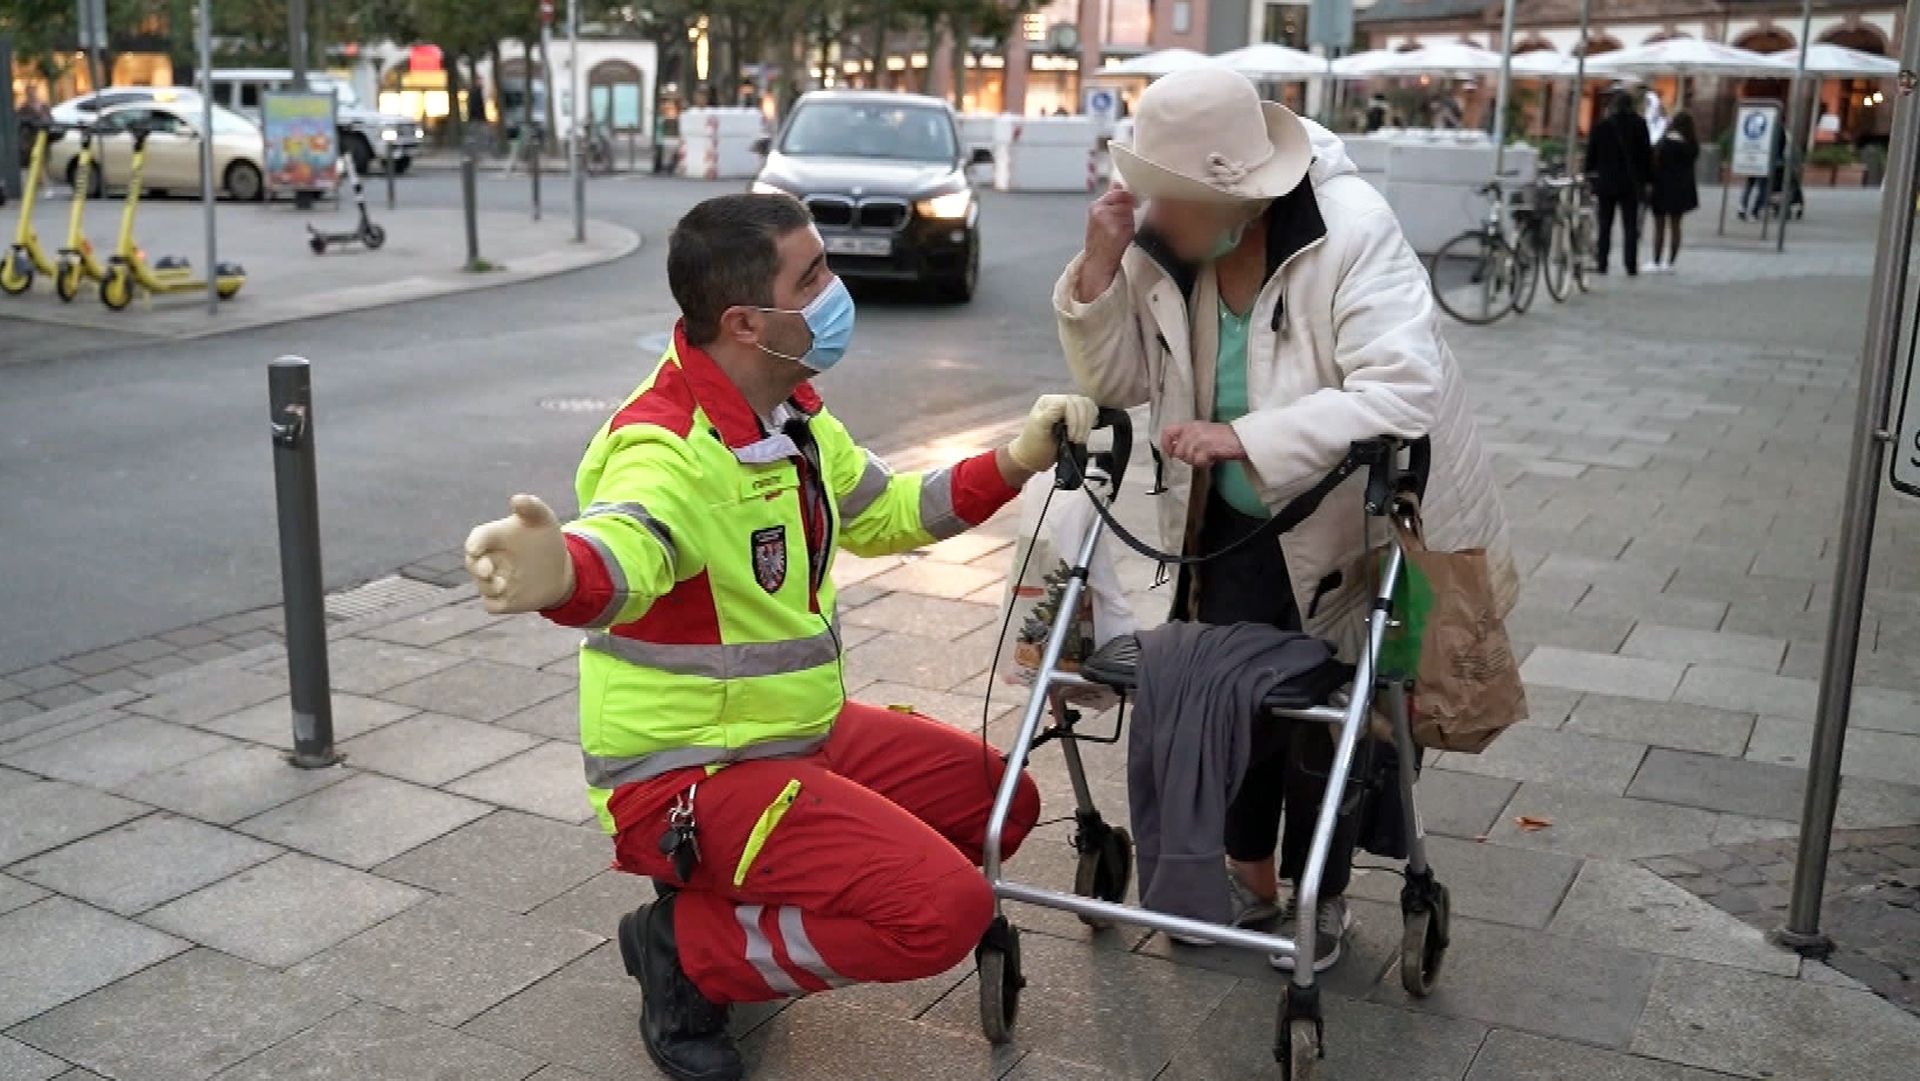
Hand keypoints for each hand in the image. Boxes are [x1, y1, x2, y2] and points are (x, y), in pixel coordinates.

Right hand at [463, 494, 575, 614]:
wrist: (559, 568)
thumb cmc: (544, 538)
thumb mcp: (543, 520)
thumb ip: (531, 507)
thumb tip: (518, 499)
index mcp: (494, 537)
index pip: (478, 538)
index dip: (475, 543)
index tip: (476, 548)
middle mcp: (489, 559)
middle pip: (473, 563)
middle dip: (476, 567)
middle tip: (488, 570)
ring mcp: (494, 580)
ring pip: (482, 586)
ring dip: (488, 587)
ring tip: (504, 584)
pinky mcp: (502, 600)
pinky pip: (491, 605)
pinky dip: (495, 603)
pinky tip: (507, 599)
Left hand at [1007, 394, 1098, 472]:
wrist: (1034, 458)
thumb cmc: (1033, 446)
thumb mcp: (1038, 430)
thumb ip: (1050, 414)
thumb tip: (1064, 404)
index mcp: (1048, 401)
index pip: (1069, 402)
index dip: (1074, 419)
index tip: (1072, 437)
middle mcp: (1059, 401)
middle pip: (1081, 403)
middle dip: (1082, 423)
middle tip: (1076, 441)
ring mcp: (1069, 409)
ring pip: (1088, 406)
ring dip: (1087, 424)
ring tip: (1080, 440)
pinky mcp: (1077, 417)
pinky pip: (1091, 413)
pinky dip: (1091, 422)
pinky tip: (1084, 433)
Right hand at [1077, 181, 1136, 301]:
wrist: (1097, 261)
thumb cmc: (1099, 240)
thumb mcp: (1099, 216)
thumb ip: (1110, 199)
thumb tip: (1117, 183)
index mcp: (1095, 207)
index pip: (1118, 192)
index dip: (1126, 197)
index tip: (1130, 204)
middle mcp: (1101, 211)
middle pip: (1125, 201)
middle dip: (1127, 210)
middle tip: (1122, 222)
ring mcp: (1110, 221)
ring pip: (1129, 212)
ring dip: (1129, 220)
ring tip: (1119, 230)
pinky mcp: (1119, 230)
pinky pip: (1131, 223)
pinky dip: (1130, 229)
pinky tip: (1122, 236)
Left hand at [1161, 421, 1247, 469]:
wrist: (1241, 438)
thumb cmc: (1223, 438)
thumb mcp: (1203, 433)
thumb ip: (1188, 439)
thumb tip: (1175, 451)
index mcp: (1190, 425)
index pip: (1167, 431)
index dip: (1165, 444)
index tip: (1170, 453)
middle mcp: (1193, 430)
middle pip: (1177, 451)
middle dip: (1186, 458)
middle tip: (1199, 457)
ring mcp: (1199, 438)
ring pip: (1187, 457)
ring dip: (1197, 461)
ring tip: (1207, 457)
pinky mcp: (1206, 447)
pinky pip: (1198, 462)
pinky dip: (1204, 464)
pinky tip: (1212, 459)